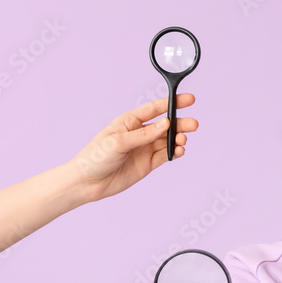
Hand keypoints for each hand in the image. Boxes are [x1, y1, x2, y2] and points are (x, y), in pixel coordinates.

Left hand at [69, 95, 198, 202]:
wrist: (88, 183)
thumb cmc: (96, 157)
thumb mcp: (119, 142)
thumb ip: (144, 134)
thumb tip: (165, 124)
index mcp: (129, 122)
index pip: (155, 109)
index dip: (172, 103)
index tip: (189, 99)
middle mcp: (139, 133)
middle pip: (165, 125)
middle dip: (180, 123)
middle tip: (193, 124)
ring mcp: (144, 149)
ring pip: (167, 140)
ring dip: (178, 139)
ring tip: (183, 140)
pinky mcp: (148, 164)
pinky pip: (165, 155)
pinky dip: (174, 152)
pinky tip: (179, 150)